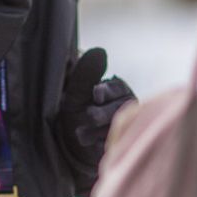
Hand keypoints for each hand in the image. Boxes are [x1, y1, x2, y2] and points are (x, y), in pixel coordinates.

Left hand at [57, 47, 134, 165]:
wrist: (68, 143)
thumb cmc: (73, 111)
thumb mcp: (75, 91)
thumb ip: (86, 73)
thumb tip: (100, 51)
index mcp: (117, 88)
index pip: (117, 88)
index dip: (106, 91)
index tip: (96, 95)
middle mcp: (127, 105)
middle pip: (119, 109)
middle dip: (98, 115)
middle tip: (86, 116)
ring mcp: (128, 125)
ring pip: (117, 128)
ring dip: (95, 132)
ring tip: (80, 133)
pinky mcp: (123, 143)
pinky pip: (116, 145)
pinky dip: (100, 145)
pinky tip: (91, 144)